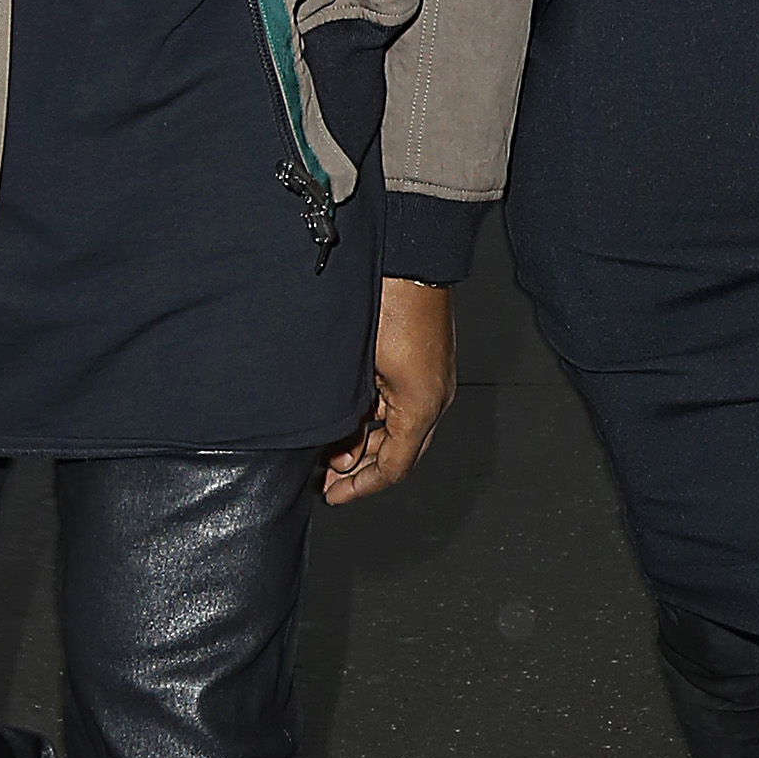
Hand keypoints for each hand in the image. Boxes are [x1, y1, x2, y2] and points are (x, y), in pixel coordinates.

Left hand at [323, 277, 456, 505]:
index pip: (394, 467)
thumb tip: (343, 452)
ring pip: (393, 430)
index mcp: (423, 406)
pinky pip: (393, 406)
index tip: (333, 495)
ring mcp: (426, 381)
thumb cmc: (395, 307)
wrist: (408, 262)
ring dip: (363, 444)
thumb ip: (358, 419)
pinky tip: (346, 417)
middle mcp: (430, 398)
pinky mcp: (416, 364)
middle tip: (327, 477)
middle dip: (360, 469)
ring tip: (331, 450)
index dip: (361, 487)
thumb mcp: (371, 375)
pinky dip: (370, 419)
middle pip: (396, 454)